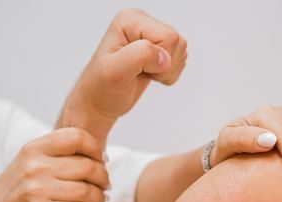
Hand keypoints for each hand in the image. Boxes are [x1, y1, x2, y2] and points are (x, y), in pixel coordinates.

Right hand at [0, 128, 109, 201]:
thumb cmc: (15, 190)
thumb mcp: (27, 162)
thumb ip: (54, 152)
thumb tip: (94, 148)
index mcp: (33, 148)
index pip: (76, 137)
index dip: (95, 147)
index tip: (102, 159)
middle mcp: (35, 166)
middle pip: (87, 166)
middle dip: (103, 176)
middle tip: (106, 184)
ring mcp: (37, 190)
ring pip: (86, 190)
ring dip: (100, 196)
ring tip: (102, 198)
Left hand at [60, 9, 186, 136]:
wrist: (100, 101)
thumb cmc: (102, 88)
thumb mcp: (115, 72)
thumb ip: (140, 57)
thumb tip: (165, 57)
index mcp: (130, 21)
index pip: (168, 37)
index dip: (159, 60)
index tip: (138, 70)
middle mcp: (141, 23)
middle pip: (177, 41)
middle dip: (165, 66)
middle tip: (141, 73)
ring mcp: (151, 35)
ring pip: (181, 50)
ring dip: (167, 71)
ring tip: (144, 73)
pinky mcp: (158, 49)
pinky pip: (180, 59)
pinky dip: (168, 74)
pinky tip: (149, 74)